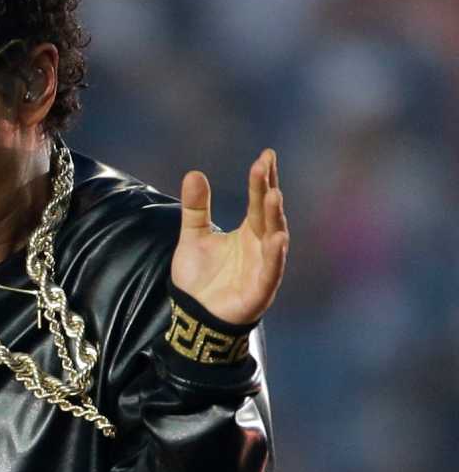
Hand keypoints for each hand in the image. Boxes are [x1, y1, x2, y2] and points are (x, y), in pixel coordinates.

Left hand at [170, 148, 290, 327]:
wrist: (195, 316)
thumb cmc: (200, 277)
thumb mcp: (193, 236)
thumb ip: (195, 208)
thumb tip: (193, 173)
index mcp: (248, 231)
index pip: (258, 199)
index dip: (262, 178)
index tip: (266, 154)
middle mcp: (261, 245)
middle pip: (266, 213)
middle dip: (266, 190)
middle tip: (264, 164)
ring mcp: (263, 266)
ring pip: (273, 237)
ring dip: (274, 217)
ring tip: (273, 194)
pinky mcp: (260, 289)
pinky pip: (271, 270)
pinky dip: (275, 255)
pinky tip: (277, 238)